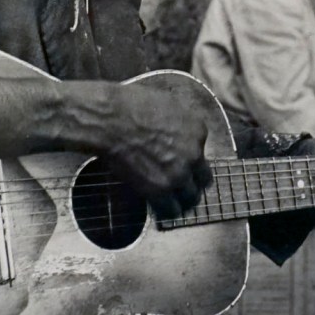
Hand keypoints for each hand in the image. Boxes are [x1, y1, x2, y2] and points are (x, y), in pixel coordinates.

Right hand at [104, 81, 212, 220]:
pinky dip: (166, 210)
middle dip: (193, 181)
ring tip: (173, 201)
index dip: (191, 158)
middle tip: (183, 185)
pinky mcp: (160, 190)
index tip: (181, 161)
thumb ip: (179, 121)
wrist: (111, 120)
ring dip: (182, 199)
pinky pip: (171, 210)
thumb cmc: (131, 104)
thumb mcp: (166, 103)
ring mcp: (179, 174)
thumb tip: (175, 129)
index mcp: (197, 130)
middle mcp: (194, 153)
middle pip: (203, 178)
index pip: (203, 151)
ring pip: (191, 197)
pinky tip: (159, 207)